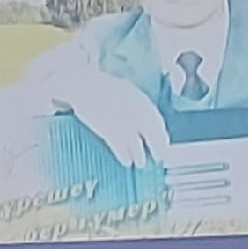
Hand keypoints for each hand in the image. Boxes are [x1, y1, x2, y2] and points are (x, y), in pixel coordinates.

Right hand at [53, 71, 168, 167]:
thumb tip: (145, 119)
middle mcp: (134, 111)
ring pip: (136, 143)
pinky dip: (123, 155)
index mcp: (139, 99)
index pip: (156, 120)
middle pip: (151, 133)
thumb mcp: (124, 91)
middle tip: (160, 156)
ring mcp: (121, 121)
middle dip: (157, 146)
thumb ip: (136, 104)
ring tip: (140, 163)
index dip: (161, 134)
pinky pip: (119, 146)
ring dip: (140, 155)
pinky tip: (126, 161)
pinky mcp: (107, 129)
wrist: (83, 85)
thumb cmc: (101, 87)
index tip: (164, 143)